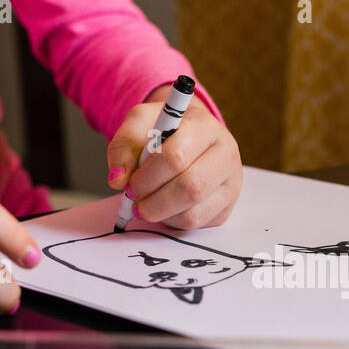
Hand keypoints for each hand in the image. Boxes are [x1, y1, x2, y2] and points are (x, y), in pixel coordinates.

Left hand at [105, 87, 242, 228]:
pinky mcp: (227, 205)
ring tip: (147, 205)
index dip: (147, 177)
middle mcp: (226, 153)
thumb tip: (118, 180)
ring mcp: (231, 182)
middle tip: (135, 203)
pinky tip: (165, 209)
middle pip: (189, 188)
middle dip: (154, 201)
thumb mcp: (139, 125)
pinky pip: (197, 224)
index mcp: (205, 127)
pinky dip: (173, 221)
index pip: (175, 157)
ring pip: (193, 211)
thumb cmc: (163, 130)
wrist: (190, 136)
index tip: (129, 185)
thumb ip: (123, 147)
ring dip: (161, 214)